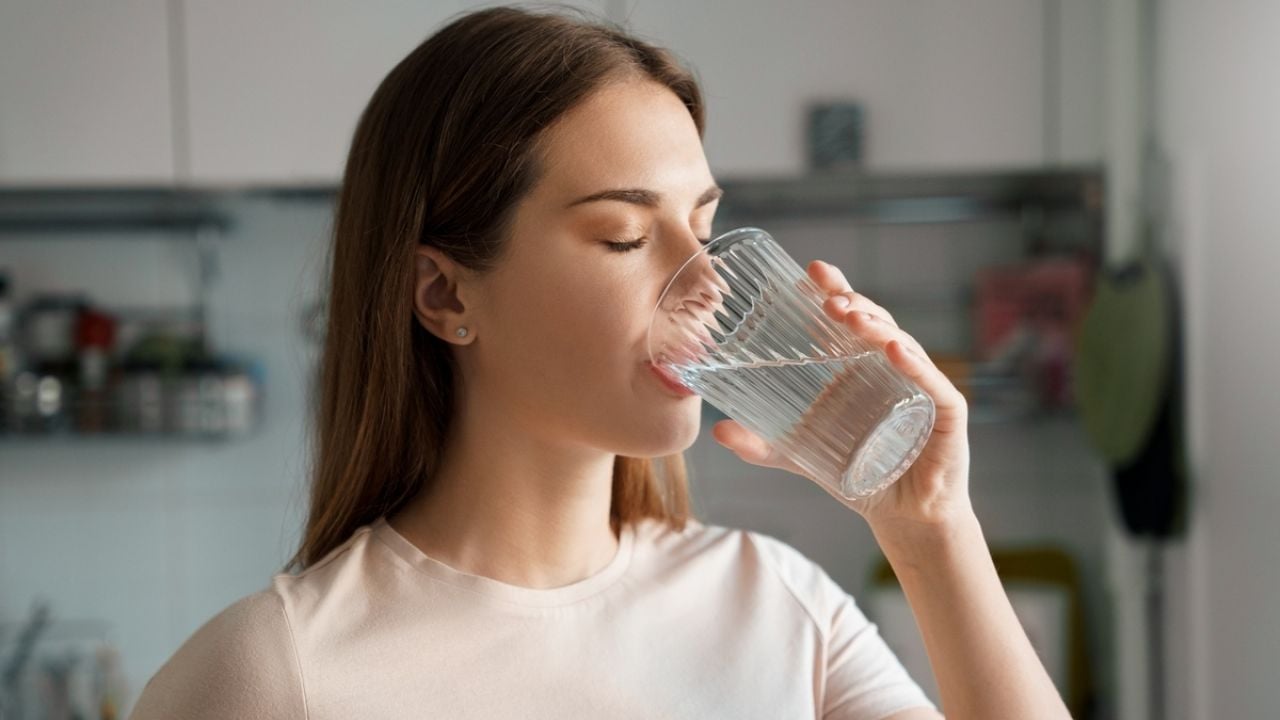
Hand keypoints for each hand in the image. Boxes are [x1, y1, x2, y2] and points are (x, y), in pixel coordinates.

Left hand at [711, 259, 972, 531]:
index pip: (850, 319)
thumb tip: (718, 431)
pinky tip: (894, 350)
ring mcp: (922, 386)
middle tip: (826, 297)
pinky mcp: (946, 413)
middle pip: (875, 323)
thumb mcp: (800, 456)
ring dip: (877, 327)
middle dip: (852, 303)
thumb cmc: (859, 475)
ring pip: (902, 344)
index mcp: (861, 367)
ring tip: (852, 316)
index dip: (834, 292)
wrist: (903, 516)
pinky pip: (931, 383)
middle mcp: (894, 368)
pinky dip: (915, 365)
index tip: (811, 272)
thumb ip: (761, 445)